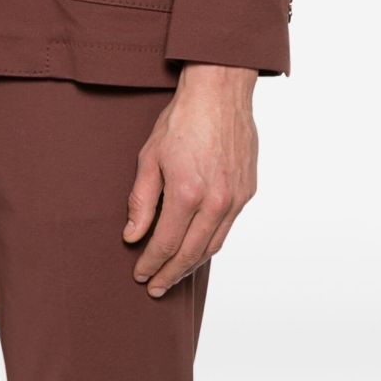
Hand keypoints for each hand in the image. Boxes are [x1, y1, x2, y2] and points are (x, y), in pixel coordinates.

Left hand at [123, 62, 258, 295]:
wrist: (220, 93)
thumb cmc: (182, 120)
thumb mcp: (150, 156)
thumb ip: (141, 200)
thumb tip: (133, 235)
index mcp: (187, 193)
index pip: (166, 243)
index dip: (151, 264)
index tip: (140, 275)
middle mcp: (216, 202)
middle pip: (191, 254)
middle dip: (170, 274)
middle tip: (155, 287)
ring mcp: (235, 198)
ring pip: (213, 246)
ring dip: (192, 265)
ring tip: (174, 275)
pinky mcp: (247, 192)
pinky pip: (227, 228)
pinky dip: (210, 243)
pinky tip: (197, 248)